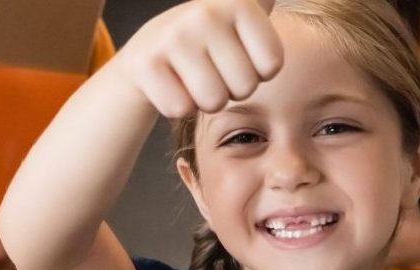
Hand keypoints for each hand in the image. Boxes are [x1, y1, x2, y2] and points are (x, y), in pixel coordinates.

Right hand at [110, 0, 282, 118]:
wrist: (152, 48)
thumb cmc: (213, 44)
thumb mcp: (246, 20)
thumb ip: (268, 5)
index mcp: (240, 4)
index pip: (272, 66)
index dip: (258, 73)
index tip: (239, 57)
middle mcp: (207, 14)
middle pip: (245, 87)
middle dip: (231, 89)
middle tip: (213, 69)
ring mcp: (175, 36)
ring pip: (214, 101)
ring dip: (206, 100)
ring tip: (195, 77)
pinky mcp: (147, 62)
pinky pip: (181, 109)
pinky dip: (178, 105)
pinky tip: (173, 83)